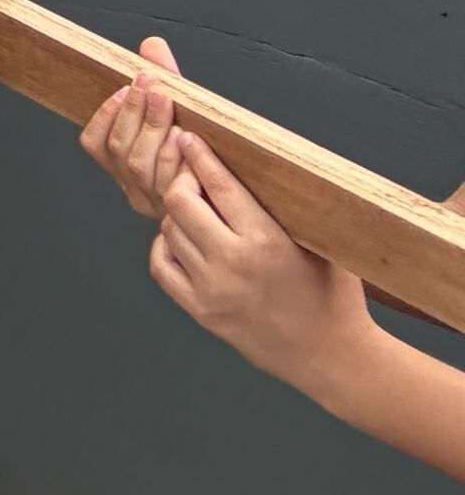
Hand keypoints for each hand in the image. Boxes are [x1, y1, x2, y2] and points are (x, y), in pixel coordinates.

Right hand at [79, 36, 190, 218]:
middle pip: (120, 149)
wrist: (243, 205)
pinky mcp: (182, 213)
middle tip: (153, 86)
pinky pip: (171, 185)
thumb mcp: (181, 114)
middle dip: (134, 112)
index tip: (125, 88)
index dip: (106, 115)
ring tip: (167, 103)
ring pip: (141, 164)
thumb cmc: (207, 152)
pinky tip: (185, 139)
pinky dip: (174, 158)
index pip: (95, 143)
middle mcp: (135, 187)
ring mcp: (158, 202)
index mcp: (124, 167)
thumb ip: (165, 81)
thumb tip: (153, 44)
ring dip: (153, 129)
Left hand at [152, 129, 375, 397]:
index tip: (189, 137)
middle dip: (181, 179)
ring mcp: (211, 289)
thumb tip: (258, 166)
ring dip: (175, 214)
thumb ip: (287, 210)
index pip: (219, 186)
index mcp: (267, 242)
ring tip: (193, 208)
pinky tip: (182, 240)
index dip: (200, 156)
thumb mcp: (322, 244)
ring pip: (168, 231)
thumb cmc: (334, 297)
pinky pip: (161, 266)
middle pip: (180, 202)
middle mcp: (232, 263)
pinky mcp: (200, 310)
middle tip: (189, 172)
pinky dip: (165, 246)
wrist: (331, 356)